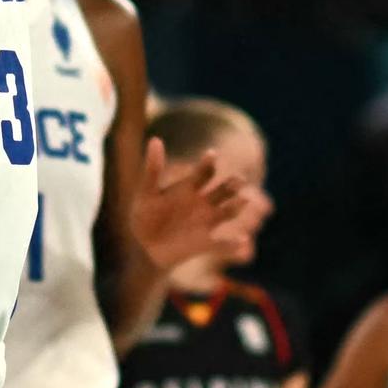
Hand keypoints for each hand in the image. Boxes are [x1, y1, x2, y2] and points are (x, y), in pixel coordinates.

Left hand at [132, 137, 267, 269]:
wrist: (143, 247)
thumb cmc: (145, 216)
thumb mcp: (146, 193)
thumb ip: (153, 169)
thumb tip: (155, 139)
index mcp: (190, 187)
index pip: (205, 172)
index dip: (209, 163)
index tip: (212, 154)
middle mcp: (203, 203)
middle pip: (223, 190)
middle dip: (232, 185)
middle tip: (239, 179)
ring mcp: (206, 223)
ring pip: (228, 212)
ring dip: (237, 207)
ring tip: (245, 201)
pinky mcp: (205, 243)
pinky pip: (222, 244)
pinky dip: (232, 244)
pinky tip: (241, 241)